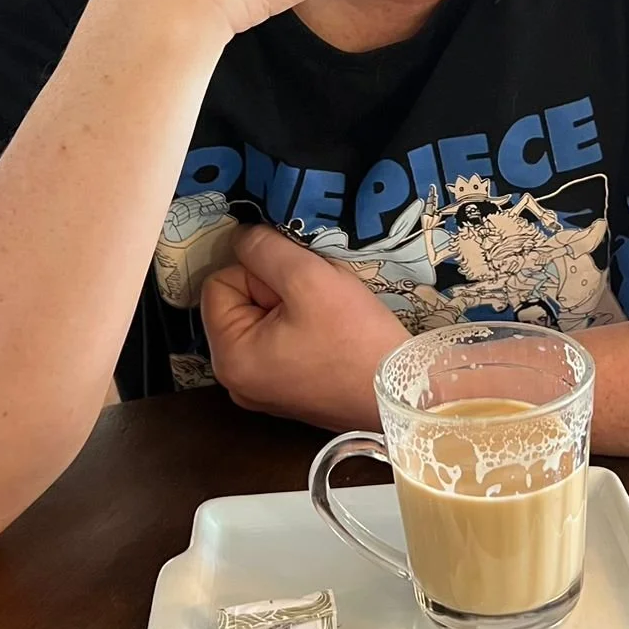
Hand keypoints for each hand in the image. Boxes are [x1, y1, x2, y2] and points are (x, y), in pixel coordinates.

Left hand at [201, 226, 408, 430]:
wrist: (409, 391)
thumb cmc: (355, 338)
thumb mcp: (308, 277)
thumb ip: (265, 248)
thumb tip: (241, 236)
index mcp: (230, 358)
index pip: (219, 283)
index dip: (257, 271)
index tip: (297, 285)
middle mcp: (237, 380)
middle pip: (240, 302)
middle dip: (276, 288)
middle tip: (317, 299)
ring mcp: (263, 389)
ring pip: (264, 317)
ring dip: (294, 303)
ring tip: (328, 314)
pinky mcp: (289, 390)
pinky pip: (281, 339)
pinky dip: (303, 325)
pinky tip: (332, 330)